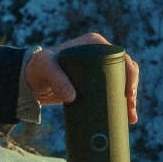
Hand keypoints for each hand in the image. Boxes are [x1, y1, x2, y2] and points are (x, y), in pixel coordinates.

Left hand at [25, 31, 139, 124]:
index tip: (128, 92)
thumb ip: (56, 78)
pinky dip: (123, 102)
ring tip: (130, 117)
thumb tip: (72, 96)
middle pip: (125, 70)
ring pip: (122, 82)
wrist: (30, 80)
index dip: (129, 74)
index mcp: (94, 44)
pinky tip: (128, 117)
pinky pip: (114, 90)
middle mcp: (99, 54)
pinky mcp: (95, 83)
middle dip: (132, 89)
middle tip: (130, 108)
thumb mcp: (45, 68)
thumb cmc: (38, 68)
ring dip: (130, 99)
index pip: (120, 57)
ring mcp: (98, 69)